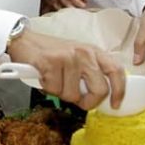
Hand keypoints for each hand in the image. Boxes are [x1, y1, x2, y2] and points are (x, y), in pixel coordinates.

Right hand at [7, 31, 124, 110]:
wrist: (25, 40)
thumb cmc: (52, 53)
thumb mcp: (78, 57)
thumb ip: (91, 72)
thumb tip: (101, 97)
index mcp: (94, 51)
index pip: (116, 71)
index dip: (119, 91)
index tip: (115, 104)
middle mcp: (84, 53)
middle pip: (99, 90)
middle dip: (88, 102)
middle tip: (77, 99)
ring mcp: (68, 57)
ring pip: (73, 94)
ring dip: (61, 93)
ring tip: (54, 80)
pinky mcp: (51, 62)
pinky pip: (54, 90)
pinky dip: (47, 88)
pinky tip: (44, 76)